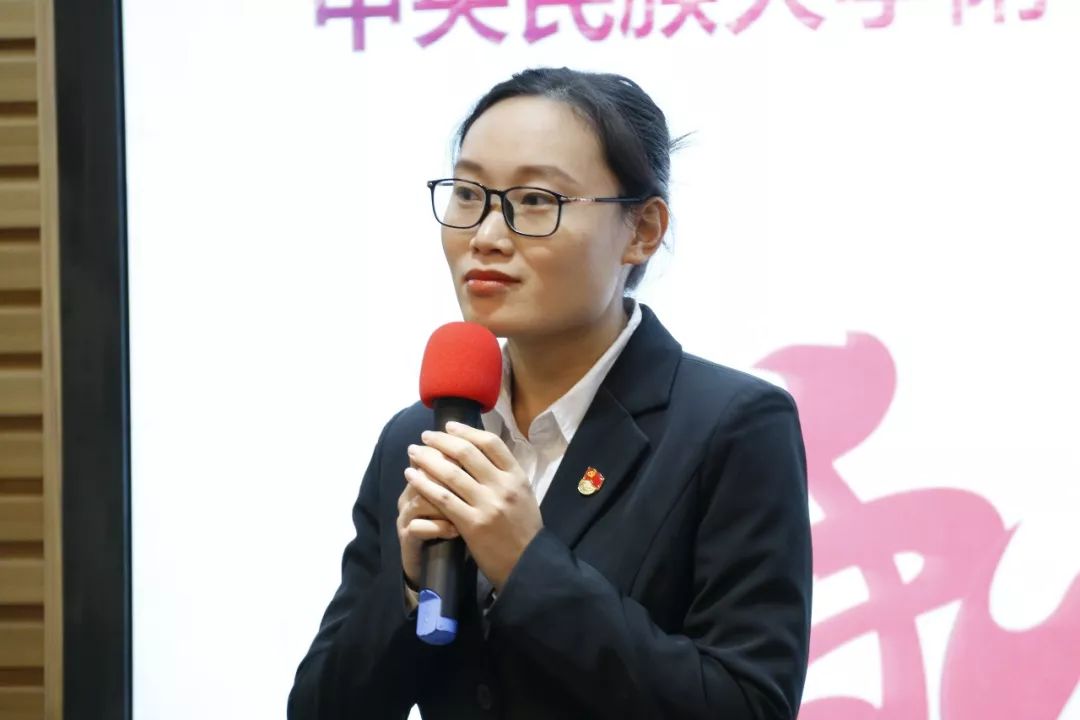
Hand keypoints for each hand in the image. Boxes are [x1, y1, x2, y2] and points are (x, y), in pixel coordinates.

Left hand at [404, 422, 542, 592]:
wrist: (527, 565)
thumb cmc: (523, 529)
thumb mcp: (523, 494)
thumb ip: (504, 474)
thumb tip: (477, 451)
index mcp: (517, 476)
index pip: (490, 443)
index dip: (466, 431)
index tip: (448, 426)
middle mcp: (503, 486)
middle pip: (467, 453)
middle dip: (441, 441)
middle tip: (425, 437)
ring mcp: (487, 505)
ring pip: (450, 473)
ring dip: (427, 459)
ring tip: (413, 453)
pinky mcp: (471, 524)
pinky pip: (442, 498)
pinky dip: (424, 484)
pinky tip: (412, 476)